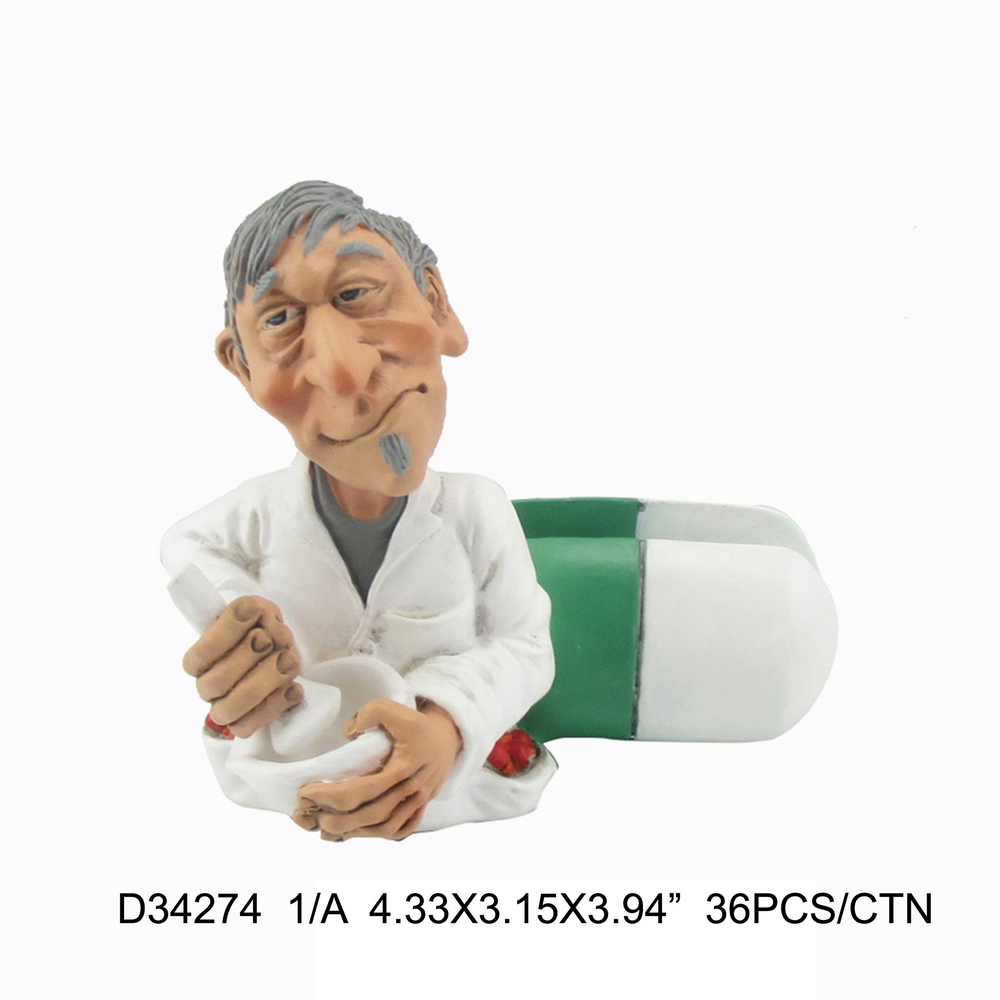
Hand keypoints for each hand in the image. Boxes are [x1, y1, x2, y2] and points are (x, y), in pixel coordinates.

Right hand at [182, 595, 302, 737]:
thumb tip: (250, 611)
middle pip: (215, 683)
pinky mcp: (246, 723)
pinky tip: (294, 687)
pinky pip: (249, 727)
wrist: (282, 652)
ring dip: (265, 681)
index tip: (252, 609)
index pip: (199, 655)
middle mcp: (208, 686)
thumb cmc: (262, 629)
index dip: (226, 631)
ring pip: (232, 708)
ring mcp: (225, 707)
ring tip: (288, 660)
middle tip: (269, 639)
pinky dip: (276, 705)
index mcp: (201, 660)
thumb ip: (252, 610)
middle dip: (247, 657)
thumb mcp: (257, 610)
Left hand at [293, 699, 460, 840]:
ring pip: (386, 827)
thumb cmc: (417, 723)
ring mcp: (418, 801)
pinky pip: (401, 829)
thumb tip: (348, 732)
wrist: (449, 735)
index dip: (331, 795)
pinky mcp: (421, 805)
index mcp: (403, 767)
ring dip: (356, 833)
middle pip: (372, 815)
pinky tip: (359, 832)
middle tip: (313, 818)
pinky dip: (380, 835)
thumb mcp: (395, 707)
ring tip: (330, 830)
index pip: (362, 790)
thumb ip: (370, 713)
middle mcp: (411, 788)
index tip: (306, 792)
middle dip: (339, 821)